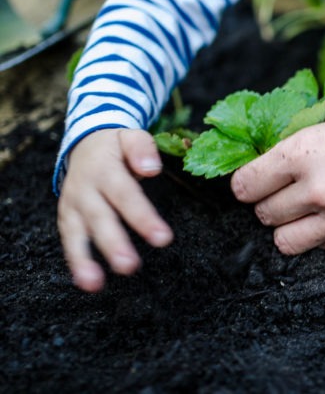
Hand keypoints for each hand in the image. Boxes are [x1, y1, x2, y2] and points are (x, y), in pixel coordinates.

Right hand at [57, 129, 172, 291]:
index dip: (143, 217)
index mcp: (104, 168)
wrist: (83, 143)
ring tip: (96, 284)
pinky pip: (69, 241)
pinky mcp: (66, 218)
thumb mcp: (130, 136)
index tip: (163, 238)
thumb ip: (142, 148)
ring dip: (84, 260)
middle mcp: (84, 189)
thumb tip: (152, 169)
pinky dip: (75, 262)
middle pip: (100, 218)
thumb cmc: (115, 146)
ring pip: (77, 234)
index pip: (126, 194)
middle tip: (131, 267)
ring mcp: (72, 205)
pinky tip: (88, 283)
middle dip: (114, 244)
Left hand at [231, 68, 324, 255]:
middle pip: (264, 216)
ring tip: (317, 213)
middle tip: (292, 196)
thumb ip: (308, 151)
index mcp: (302, 152)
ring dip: (296, 229)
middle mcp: (316, 189)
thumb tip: (282, 166)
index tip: (258, 182)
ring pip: (287, 243)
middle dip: (273, 205)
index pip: (244, 185)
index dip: (250, 183)